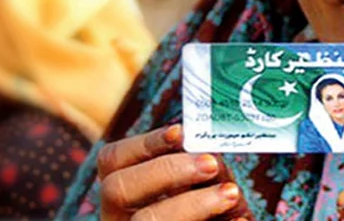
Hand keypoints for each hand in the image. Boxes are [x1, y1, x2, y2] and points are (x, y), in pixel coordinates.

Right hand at [98, 125, 249, 220]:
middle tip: (211, 164)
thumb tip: (210, 150)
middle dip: (166, 170)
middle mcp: (119, 220)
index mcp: (122, 198)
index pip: (111, 161)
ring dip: (192, 203)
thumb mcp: (199, 191)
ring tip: (231, 193)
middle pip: (117, 189)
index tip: (181, 132)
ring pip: (145, 219)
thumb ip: (196, 172)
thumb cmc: (210, 214)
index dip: (143, 142)